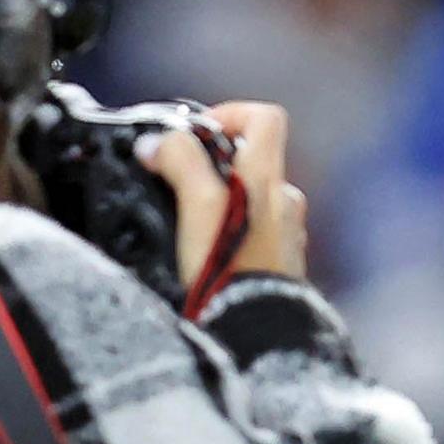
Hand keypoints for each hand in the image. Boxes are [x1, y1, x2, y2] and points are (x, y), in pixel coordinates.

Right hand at [139, 102, 308, 287]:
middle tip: (180, 179)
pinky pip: (253, 233)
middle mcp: (284, 203)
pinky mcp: (276, 264)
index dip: (229, 113)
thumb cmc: (230, 269)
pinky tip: (205, 251)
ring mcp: (285, 234)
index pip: (265, 118)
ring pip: (251, 198)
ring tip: (186, 220)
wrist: (254, 331)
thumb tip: (158, 142)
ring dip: (221, 199)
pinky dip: (230, 231)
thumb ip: (180, 162)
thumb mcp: (199, 204)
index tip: (196, 132)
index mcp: (267, 180)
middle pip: (253, 159)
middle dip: (214, 163)